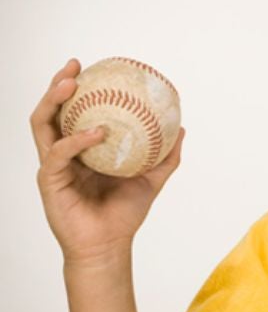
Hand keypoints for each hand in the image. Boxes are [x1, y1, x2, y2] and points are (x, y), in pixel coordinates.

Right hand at [30, 58, 185, 263]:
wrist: (111, 245)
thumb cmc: (125, 213)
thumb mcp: (152, 179)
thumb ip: (166, 156)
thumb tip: (182, 128)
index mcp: (82, 149)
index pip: (72, 111)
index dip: (76, 88)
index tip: (90, 66)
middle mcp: (63, 153)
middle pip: (50, 111)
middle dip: (58, 84)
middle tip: (75, 67)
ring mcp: (53, 166)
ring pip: (42, 125)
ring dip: (54, 101)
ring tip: (71, 85)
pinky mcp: (49, 181)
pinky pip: (58, 154)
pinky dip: (76, 140)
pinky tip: (96, 132)